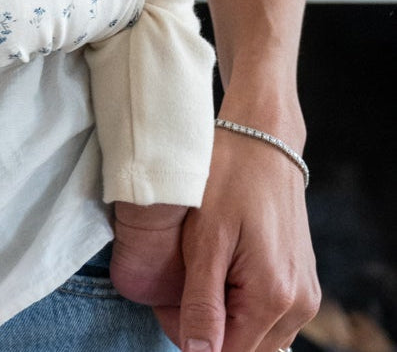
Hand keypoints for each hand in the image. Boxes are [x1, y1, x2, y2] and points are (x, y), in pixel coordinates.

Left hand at [152, 117, 319, 351]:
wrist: (263, 140)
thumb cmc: (228, 179)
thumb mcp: (204, 239)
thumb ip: (201, 302)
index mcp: (274, 298)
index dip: (189, 336)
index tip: (164, 301)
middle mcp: (299, 305)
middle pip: (246, 349)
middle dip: (206, 330)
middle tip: (175, 288)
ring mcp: (305, 295)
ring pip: (258, 337)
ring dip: (225, 321)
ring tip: (195, 276)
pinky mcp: (302, 282)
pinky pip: (271, 317)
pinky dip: (242, 307)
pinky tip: (219, 274)